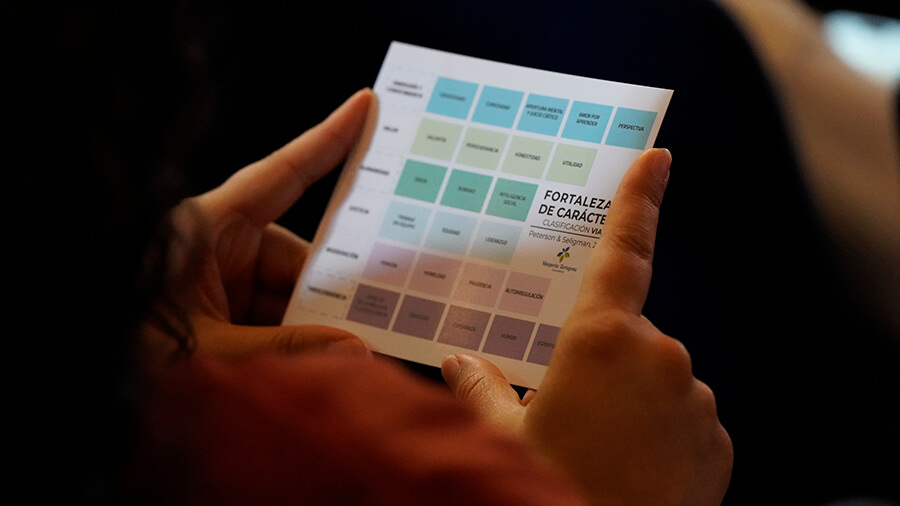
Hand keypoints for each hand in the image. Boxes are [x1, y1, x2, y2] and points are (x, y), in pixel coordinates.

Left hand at [144, 89, 375, 358]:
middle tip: (370, 320)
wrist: (77, 378)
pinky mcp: (216, 308)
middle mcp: (215, 245)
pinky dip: (291, 339)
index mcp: (204, 226)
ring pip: (286, 291)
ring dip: (309, 325)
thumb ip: (284, 349)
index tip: (365, 106)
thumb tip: (354, 350)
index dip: (326, 141)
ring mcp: (217, 279)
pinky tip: (310, 364)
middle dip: (327, 291)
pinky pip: (270, 315)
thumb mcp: (210, 349)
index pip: (279, 176)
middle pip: (293, 254)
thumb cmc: (127, 350)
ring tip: (335, 358)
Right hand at [442, 149, 732, 504]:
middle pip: (626, 339)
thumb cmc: (555, 490)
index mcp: (602, 341)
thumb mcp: (505, 440)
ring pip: (656, 382)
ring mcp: (696, 398)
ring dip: (629, 403)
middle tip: (569, 415)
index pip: (623, 253)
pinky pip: (683, 419)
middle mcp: (660, 357)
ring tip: (598, 452)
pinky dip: (659, 434)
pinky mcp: (719, 438)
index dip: (639, 200)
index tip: (656, 159)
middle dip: (599, 366)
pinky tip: (633, 468)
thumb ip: (483, 392)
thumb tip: (460, 365)